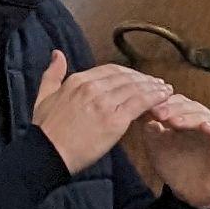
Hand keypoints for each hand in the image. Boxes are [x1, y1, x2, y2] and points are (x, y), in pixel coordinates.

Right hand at [34, 53, 171, 171]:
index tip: (139, 78)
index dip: (128, 73)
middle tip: (157, 84)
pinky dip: (155, 98)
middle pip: (126, 77)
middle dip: (144, 79)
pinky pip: (141, 103)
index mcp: (78, 80)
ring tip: (166, 90)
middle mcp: (93, 87)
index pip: (111, 70)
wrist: (47, 154)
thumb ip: (53, 75)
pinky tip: (165, 97)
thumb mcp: (43, 97)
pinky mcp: (115, 119)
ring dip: (153, 87)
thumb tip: (58, 54)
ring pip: (136, 88)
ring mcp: (105, 102)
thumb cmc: (45, 131)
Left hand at [127, 91, 209, 208]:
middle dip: (174, 109)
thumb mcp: (157, 149)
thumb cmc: (176, 168)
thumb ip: (151, 132)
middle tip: (159, 113)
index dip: (164, 103)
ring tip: (175, 121)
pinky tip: (205, 127)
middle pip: (193, 107)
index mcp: (186, 119)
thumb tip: (144, 113)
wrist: (191, 195)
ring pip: (208, 117)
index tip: (149, 107)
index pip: (178, 102)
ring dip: (191, 117)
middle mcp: (204, 123)